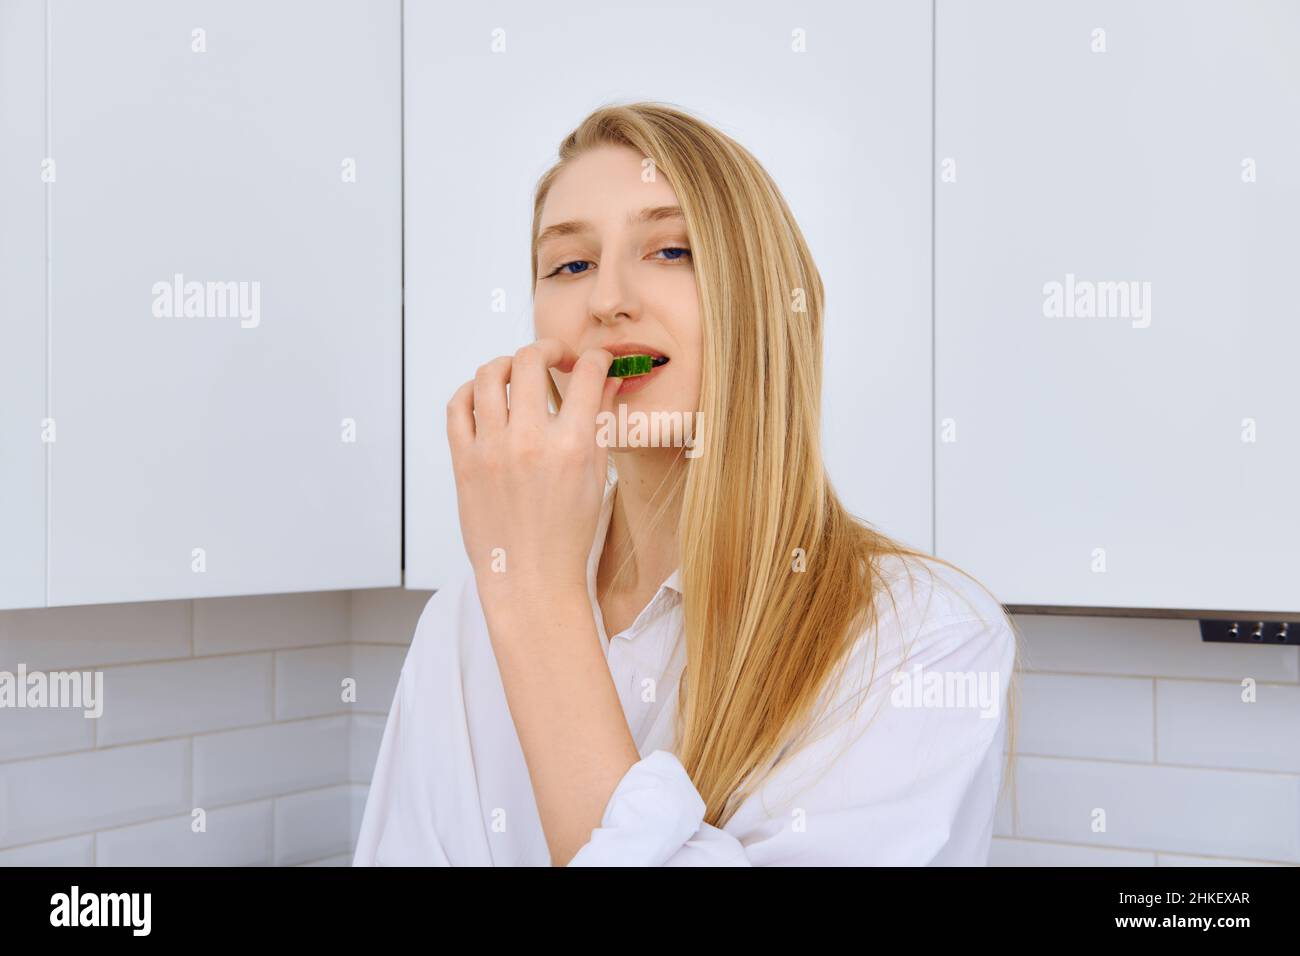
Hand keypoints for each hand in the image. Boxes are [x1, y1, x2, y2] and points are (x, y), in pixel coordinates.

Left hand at [446, 338, 621, 611]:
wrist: (530, 578)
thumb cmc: (568, 534)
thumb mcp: (595, 476)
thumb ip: (599, 423)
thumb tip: (606, 382)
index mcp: (570, 445)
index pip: (586, 373)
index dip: (594, 358)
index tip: (593, 362)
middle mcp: (528, 441)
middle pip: (531, 361)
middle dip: (549, 349)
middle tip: (556, 358)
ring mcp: (491, 449)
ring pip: (488, 375)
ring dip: (507, 363)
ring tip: (518, 371)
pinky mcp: (464, 462)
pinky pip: (457, 407)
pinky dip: (470, 391)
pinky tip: (484, 395)